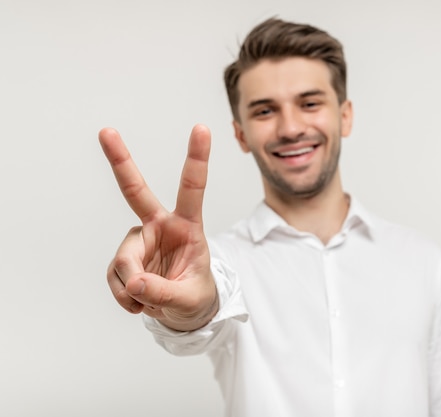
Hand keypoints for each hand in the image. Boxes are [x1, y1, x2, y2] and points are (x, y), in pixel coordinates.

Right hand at [99, 124, 217, 330]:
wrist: (183, 313)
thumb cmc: (196, 296)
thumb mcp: (190, 299)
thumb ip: (164, 292)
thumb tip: (134, 283)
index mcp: (187, 226)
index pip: (192, 188)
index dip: (196, 159)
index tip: (201, 128)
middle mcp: (159, 226)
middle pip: (135, 192)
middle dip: (121, 161)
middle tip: (106, 131)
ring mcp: (139, 241)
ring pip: (124, 260)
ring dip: (133, 286)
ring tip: (150, 300)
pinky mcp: (124, 259)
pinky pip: (116, 277)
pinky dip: (124, 296)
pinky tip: (139, 302)